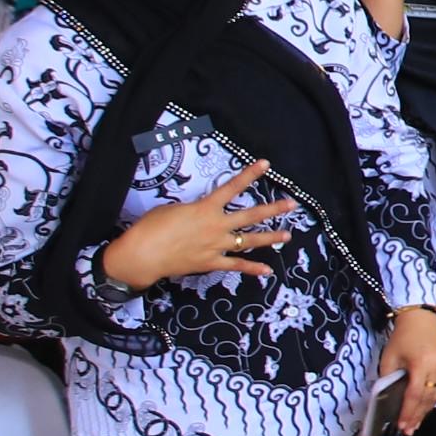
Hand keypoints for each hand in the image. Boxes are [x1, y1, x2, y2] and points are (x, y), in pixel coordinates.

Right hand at [101, 156, 298, 287]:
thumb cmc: (152, 227)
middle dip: (273, 209)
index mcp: (206, 208)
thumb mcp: (173, 209)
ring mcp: (216, 245)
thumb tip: (200, 215)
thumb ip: (192, 210)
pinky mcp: (212, 263)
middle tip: (292, 204)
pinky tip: (267, 270)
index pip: (232, 187)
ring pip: (249, 241)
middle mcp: (216, 225)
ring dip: (270, 237)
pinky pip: (236, 266)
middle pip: (251, 215)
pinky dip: (252, 269)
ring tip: (287, 234)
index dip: (250, 175)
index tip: (266, 164)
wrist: (143, 253)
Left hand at [379, 305, 435, 435]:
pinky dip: (432, 399)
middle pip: (428, 399)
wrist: (421, 317)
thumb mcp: (389, 357)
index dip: (408, 412)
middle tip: (408, 430)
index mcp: (422, 363)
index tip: (402, 425)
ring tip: (416, 422)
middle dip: (418, 416)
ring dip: (426, 410)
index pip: (415, 395)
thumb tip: (388, 399)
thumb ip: (388, 378)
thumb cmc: (402, 336)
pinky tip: (424, 406)